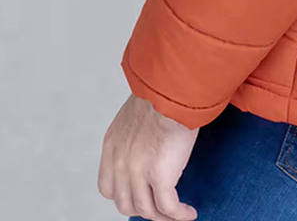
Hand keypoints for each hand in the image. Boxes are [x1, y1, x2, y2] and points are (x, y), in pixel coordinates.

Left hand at [98, 93, 199, 219]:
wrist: (174, 89)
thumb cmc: (163, 93)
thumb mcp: (138, 113)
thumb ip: (136, 134)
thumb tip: (150, 144)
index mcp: (113, 145)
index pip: (108, 187)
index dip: (124, 196)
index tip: (141, 195)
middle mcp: (120, 161)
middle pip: (126, 204)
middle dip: (144, 209)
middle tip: (161, 207)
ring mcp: (138, 171)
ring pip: (148, 210)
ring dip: (164, 217)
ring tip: (178, 214)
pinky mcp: (160, 175)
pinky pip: (168, 207)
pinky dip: (179, 215)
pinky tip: (188, 213)